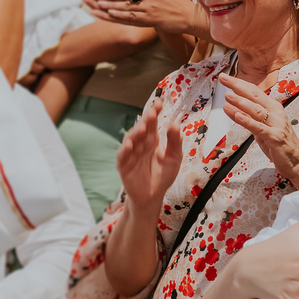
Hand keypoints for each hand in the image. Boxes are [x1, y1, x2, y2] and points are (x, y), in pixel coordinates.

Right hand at [117, 99, 182, 213]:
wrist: (153, 196)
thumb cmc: (163, 175)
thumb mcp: (174, 158)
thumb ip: (175, 142)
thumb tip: (176, 124)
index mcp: (152, 139)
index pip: (152, 122)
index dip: (154, 112)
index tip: (160, 102)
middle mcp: (140, 143)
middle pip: (141, 128)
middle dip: (146, 120)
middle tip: (152, 113)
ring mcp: (131, 153)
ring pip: (130, 139)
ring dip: (135, 132)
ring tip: (143, 128)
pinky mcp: (123, 165)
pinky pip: (122, 155)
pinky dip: (125, 149)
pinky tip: (130, 145)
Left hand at [218, 73, 298, 186]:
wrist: (298, 162)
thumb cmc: (280, 145)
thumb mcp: (262, 128)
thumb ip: (250, 118)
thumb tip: (231, 108)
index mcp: (273, 108)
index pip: (254, 92)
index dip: (239, 83)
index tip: (225, 77)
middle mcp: (276, 113)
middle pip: (255, 96)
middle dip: (238, 86)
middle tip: (223, 79)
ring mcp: (277, 125)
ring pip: (256, 110)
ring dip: (241, 102)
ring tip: (227, 96)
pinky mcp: (275, 138)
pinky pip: (259, 128)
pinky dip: (247, 121)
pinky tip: (237, 115)